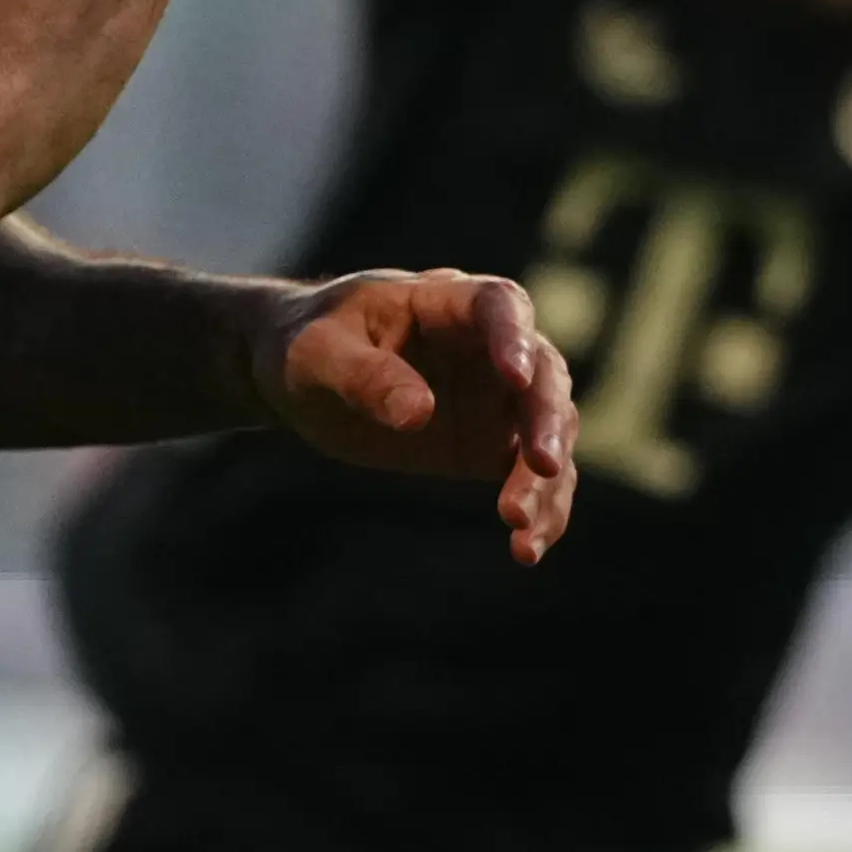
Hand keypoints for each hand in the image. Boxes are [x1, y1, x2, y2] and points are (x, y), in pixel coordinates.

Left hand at [254, 268, 578, 566]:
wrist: (301, 382)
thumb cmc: (306, 346)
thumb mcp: (317, 355)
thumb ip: (364, 376)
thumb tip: (419, 413)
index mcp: (444, 302)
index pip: (499, 305)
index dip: (514, 338)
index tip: (516, 379)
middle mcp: (485, 346)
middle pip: (543, 372)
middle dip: (546, 419)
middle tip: (542, 465)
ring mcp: (495, 397)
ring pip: (550, 429)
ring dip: (546, 479)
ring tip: (520, 527)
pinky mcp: (490, 445)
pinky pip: (532, 477)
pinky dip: (540, 511)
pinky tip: (526, 550)